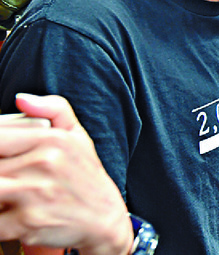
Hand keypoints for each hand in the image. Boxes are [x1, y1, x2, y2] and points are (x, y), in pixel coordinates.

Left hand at [0, 95, 132, 254]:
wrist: (105, 219)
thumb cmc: (85, 176)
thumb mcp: (77, 136)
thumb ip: (53, 108)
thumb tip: (20, 98)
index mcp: (51, 139)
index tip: (6, 159)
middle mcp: (44, 163)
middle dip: (0, 174)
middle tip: (11, 176)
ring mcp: (36, 193)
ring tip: (10, 196)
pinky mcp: (29, 222)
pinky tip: (13, 216)